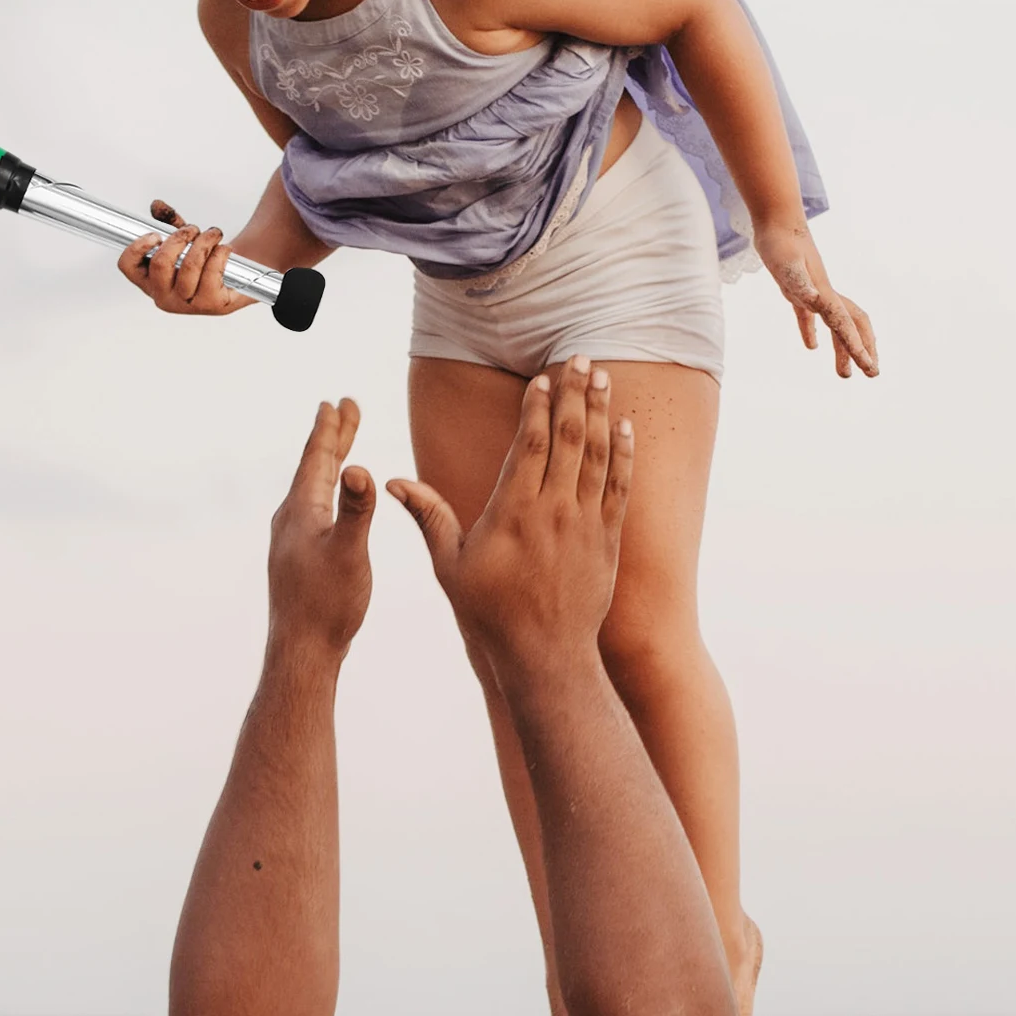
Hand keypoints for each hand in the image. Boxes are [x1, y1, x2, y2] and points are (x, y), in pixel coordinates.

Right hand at [117, 199, 255, 316]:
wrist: (234, 280)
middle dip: (178, 238)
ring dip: (204, 242)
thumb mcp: (183, 240)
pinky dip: (220, 253)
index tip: (155, 234)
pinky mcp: (211, 304)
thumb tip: (157, 205)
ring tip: (213, 234)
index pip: (128, 266)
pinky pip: (212, 272)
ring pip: (189, 266)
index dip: (137, 247)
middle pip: (160, 263)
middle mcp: (164, 296)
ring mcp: (186, 304)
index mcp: (149, 281)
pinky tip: (224, 248)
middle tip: (192, 229)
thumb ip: (169, 222)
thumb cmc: (202, 263)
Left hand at [267, 399, 375, 661]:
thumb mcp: (350, 553)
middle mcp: (291, 518)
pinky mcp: (298, 557)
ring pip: (313, 487)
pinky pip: (313, 507)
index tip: (337, 401)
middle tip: (342, 407)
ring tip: (340, 445)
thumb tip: (359, 467)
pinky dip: (326, 489)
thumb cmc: (328, 604)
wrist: (302, 652)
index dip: (331, 429)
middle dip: (333, 437)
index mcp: (301, 510)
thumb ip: (356, 510)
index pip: (317, 458)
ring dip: (330, 462)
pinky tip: (329, 501)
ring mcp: (292, 538)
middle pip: (315, 466)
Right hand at [388, 359, 631, 684]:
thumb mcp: (450, 565)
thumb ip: (428, 516)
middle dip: (575, 393)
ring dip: (602, 412)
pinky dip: (623, 454)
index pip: (529, 444)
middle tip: (580, 358)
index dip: (537, 406)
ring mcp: (585, 523)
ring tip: (603, 376)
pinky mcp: (606, 539)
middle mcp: (554, 510)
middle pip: (569, 437)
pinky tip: (624, 427)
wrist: (546, 657)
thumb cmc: (491, 613)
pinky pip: (619, 486)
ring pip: (598, 455)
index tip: (542, 377)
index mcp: (514, 511)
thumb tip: (391, 482)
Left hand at [754, 220, 877, 378]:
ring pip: (836, 324)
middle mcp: (823, 295)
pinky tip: (812, 346)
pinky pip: (810, 316)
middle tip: (871, 374)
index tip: (869, 368)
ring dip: (842, 348)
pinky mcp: (797, 288)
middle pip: (852, 326)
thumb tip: (814, 300)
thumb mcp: (787, 264)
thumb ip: (800, 283)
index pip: (845, 326)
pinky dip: (812, 331)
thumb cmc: (780, 242)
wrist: (776, 221)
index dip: (857, 348)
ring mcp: (813, 291)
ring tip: (844, 374)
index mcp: (823, 294)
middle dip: (863, 350)